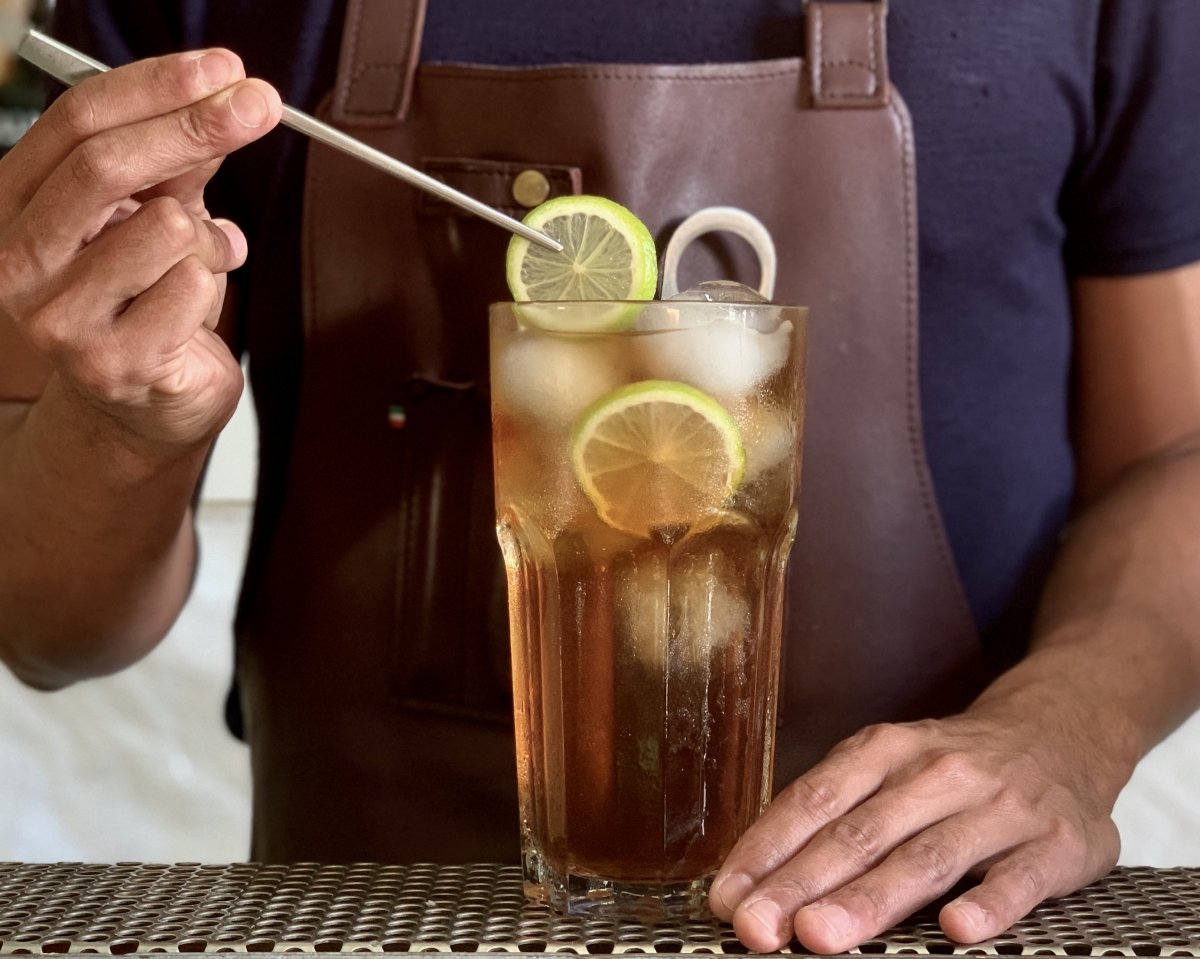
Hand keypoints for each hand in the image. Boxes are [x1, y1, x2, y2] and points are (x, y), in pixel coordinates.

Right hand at [0, 48, 280, 450]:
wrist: (144, 407)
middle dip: (195, 126)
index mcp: (18, 208)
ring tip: (195, 268)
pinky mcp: (113, 363)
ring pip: (165, 228)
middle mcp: (20, 261)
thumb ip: (177, 165)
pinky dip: (213, 287)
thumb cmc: (143, 304)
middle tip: (259, 105)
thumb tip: (225, 101)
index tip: (222, 69)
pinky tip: (194, 310)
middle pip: (107, 165)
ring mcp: (60, 318)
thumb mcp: (153, 218)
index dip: (156, 87)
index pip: (77, 122)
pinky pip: (192, 287)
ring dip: (205, 238)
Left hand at [710, 711, 1123, 952]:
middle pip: (860, 833)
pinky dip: (989, 903)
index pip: (814, 800)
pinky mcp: (1056, 843)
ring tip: (821, 934)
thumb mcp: (892, 767)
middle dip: (802, 884)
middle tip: (758, 927)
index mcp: (886, 750)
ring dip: (870, 898)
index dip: (767, 850)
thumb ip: (836, 815)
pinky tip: (956, 930)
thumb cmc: (956, 768)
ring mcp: (998, 807)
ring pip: (927, 857)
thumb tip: (758, 876)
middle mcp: (937, 772)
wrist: (1063, 733)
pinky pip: (1020, 878)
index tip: (729, 897)